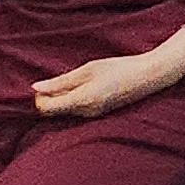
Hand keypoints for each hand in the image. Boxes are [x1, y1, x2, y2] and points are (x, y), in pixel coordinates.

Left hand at [33, 50, 174, 118]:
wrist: (149, 77)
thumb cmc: (119, 68)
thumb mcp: (88, 70)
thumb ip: (60, 81)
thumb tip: (35, 88)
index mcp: (81, 100)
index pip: (45, 108)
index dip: (40, 96)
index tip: (48, 82)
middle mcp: (85, 113)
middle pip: (53, 112)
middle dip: (50, 97)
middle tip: (62, 79)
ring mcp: (92, 116)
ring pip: (65, 111)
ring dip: (63, 98)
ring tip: (78, 80)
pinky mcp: (98, 114)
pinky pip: (77, 110)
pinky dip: (74, 100)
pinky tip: (87, 86)